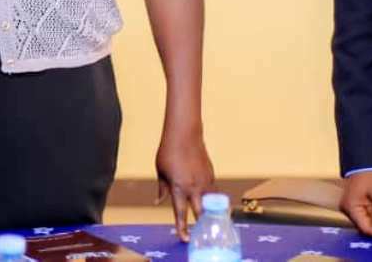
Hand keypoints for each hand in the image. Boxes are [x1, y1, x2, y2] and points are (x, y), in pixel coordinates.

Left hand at [155, 126, 214, 240]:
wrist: (185, 133)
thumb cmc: (169, 151)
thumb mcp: (161, 171)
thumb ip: (162, 189)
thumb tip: (158, 201)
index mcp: (178, 187)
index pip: (181, 213)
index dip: (182, 228)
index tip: (185, 238)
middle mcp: (193, 187)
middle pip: (201, 212)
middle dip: (201, 225)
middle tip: (200, 234)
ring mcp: (205, 181)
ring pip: (211, 203)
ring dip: (209, 212)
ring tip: (208, 221)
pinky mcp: (211, 175)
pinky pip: (213, 192)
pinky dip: (211, 199)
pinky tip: (209, 201)